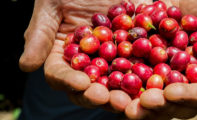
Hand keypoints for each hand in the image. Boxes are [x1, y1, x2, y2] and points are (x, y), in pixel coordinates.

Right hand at [20, 0, 151, 112]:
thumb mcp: (51, 4)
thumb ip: (39, 34)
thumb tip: (26, 66)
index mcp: (66, 54)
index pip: (62, 74)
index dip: (70, 82)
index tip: (82, 84)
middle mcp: (90, 61)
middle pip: (92, 86)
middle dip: (101, 95)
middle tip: (111, 100)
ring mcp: (115, 58)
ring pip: (120, 81)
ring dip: (128, 92)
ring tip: (135, 98)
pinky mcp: (138, 50)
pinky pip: (146, 63)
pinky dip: (151, 72)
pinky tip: (158, 80)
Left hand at [124, 0, 196, 118]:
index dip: (188, 96)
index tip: (171, 93)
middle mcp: (186, 82)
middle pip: (172, 102)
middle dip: (157, 105)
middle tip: (141, 105)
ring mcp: (163, 72)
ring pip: (149, 92)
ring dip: (134, 99)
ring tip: (120, 102)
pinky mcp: (143, 60)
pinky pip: (130, 71)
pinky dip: (119, 77)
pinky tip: (107, 82)